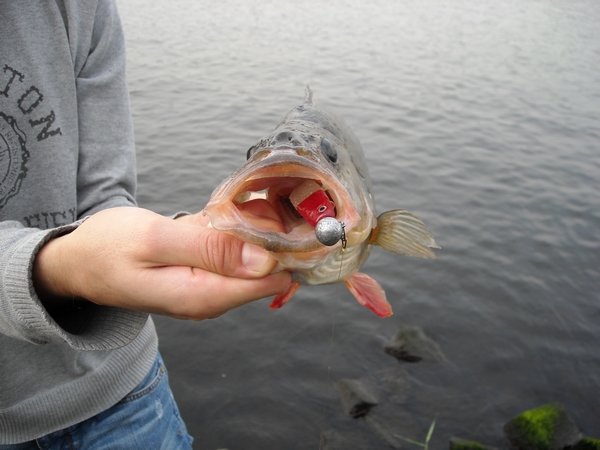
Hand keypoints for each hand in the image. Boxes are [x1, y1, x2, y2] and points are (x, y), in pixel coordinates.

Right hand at [33, 207, 290, 319]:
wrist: (76, 262)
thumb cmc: (108, 248)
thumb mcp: (156, 240)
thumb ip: (211, 250)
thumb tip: (266, 262)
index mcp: (204, 296)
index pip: (270, 281)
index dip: (282, 247)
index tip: (277, 214)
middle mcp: (212, 298)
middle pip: (265, 268)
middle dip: (267, 232)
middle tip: (251, 201)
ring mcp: (208, 286)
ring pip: (250, 256)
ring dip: (248, 227)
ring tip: (232, 204)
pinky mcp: (201, 273)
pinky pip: (230, 251)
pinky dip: (231, 228)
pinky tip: (219, 213)